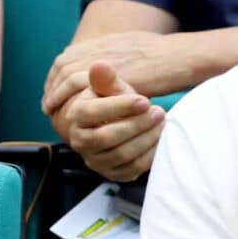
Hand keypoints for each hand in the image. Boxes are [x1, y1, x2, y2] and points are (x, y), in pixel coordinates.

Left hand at [43, 32, 192, 117]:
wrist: (176, 57)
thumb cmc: (159, 57)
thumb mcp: (128, 51)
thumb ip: (110, 59)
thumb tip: (101, 69)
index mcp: (98, 42)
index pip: (66, 59)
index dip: (57, 78)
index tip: (54, 92)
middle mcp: (94, 48)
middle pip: (60, 67)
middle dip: (52, 87)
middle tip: (49, 106)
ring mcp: (100, 59)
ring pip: (65, 77)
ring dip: (57, 95)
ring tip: (55, 112)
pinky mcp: (107, 74)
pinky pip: (78, 86)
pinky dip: (70, 99)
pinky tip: (72, 113)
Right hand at [52, 62, 164, 181]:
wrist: (116, 125)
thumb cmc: (114, 103)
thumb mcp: (110, 89)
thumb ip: (106, 79)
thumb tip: (99, 64)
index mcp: (76, 115)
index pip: (93, 112)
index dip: (119, 107)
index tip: (143, 100)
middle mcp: (80, 140)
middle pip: (108, 136)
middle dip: (137, 124)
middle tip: (158, 112)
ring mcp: (95, 160)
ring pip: (122, 153)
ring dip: (146, 138)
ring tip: (161, 122)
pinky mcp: (111, 173)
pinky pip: (132, 168)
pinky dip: (149, 154)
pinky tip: (159, 139)